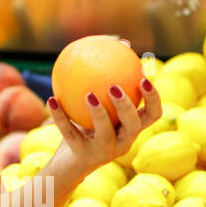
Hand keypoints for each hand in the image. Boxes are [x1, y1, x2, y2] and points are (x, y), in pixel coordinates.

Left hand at [47, 47, 161, 175]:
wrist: (68, 165)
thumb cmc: (86, 128)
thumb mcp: (96, 106)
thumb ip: (107, 79)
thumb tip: (119, 41)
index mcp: (131, 129)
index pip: (152, 114)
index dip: (153, 97)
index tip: (144, 77)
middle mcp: (123, 142)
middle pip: (134, 125)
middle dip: (127, 106)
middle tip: (115, 87)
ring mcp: (104, 152)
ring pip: (106, 133)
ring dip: (98, 113)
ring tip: (89, 94)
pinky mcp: (83, 158)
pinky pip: (70, 134)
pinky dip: (60, 117)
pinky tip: (52, 99)